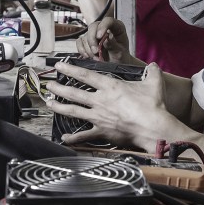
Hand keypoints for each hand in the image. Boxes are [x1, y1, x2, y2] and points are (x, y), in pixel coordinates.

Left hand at [46, 61, 170, 147]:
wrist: (152, 127)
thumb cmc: (152, 105)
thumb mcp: (154, 83)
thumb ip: (152, 72)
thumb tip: (153, 66)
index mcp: (110, 87)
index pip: (86, 76)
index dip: (71, 70)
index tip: (60, 66)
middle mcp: (101, 101)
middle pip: (74, 93)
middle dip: (59, 88)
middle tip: (49, 85)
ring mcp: (99, 117)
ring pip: (74, 111)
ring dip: (59, 107)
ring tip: (49, 104)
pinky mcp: (102, 131)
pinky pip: (84, 135)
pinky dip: (73, 138)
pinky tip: (64, 138)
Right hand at [77, 18, 133, 62]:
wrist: (116, 66)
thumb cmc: (121, 58)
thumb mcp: (120, 53)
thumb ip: (113, 45)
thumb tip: (107, 38)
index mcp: (117, 27)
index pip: (108, 21)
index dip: (103, 27)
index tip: (99, 37)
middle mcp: (104, 28)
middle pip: (93, 26)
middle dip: (92, 40)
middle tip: (96, 51)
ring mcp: (95, 34)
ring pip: (85, 36)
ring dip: (89, 48)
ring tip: (96, 58)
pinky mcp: (87, 41)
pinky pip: (79, 42)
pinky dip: (82, 50)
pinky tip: (88, 56)